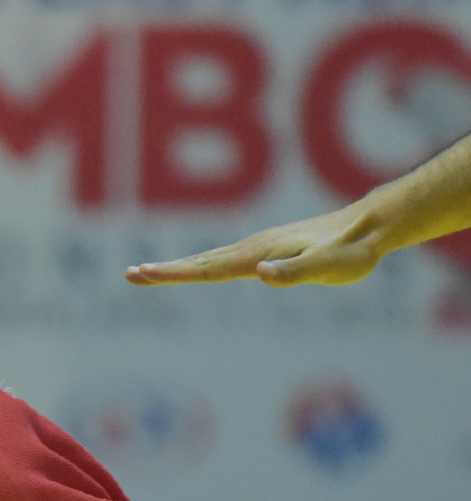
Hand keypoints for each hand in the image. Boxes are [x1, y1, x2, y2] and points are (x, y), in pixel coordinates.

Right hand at [125, 205, 387, 287]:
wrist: (370, 225)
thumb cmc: (353, 251)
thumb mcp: (332, 266)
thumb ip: (298, 271)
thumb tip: (261, 274)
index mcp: (259, 254)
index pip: (208, 268)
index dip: (173, 273)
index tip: (142, 274)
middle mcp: (252, 248)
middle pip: (199, 262)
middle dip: (163, 270)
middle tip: (130, 275)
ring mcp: (257, 247)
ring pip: (208, 259)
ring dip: (176, 266)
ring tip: (147, 273)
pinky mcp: (264, 250)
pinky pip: (221, 259)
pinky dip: (197, 264)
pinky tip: (193, 268)